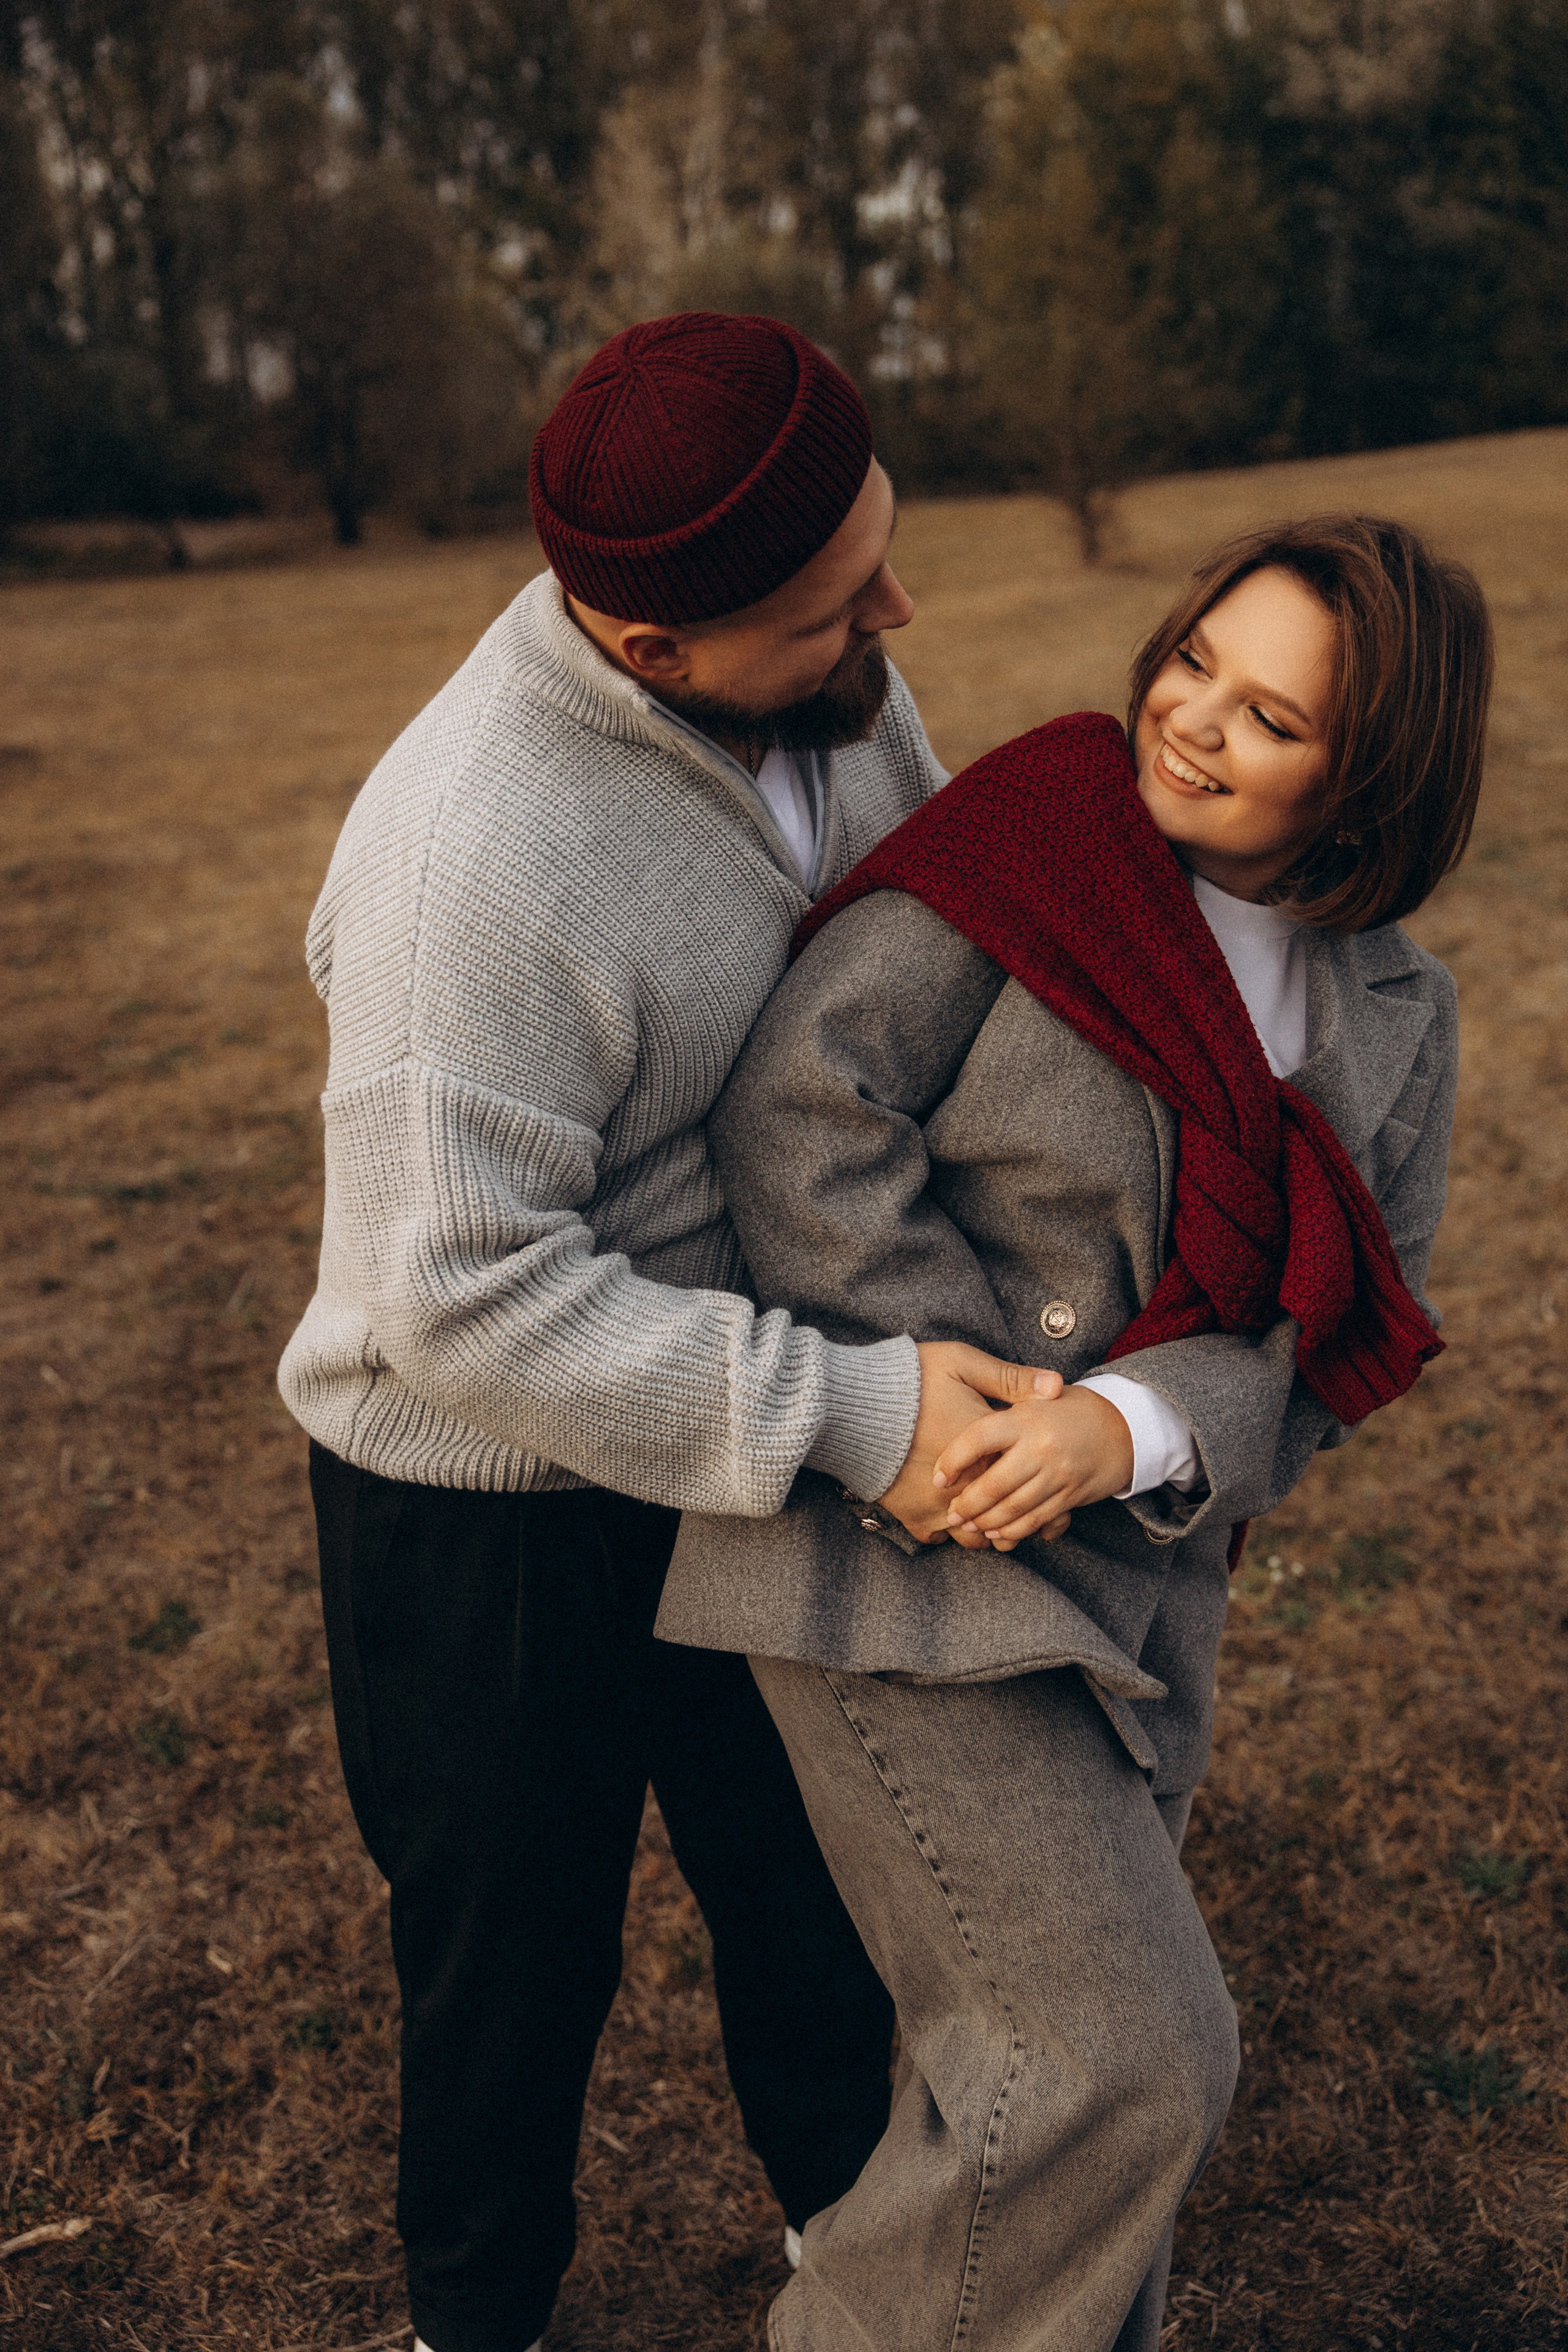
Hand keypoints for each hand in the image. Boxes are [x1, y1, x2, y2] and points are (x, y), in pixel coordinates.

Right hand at [878, 1345, 1054, 1545]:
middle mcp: (969, 1487)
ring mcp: (941, 1507)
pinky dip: (947, 1531)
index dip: (1048, 1488)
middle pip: (1010, 1518)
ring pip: (977, 1538)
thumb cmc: (908, 1379)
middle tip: (1029, 1512)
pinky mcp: (914, 1517)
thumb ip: (1010, 1379)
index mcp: (988, 1450)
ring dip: (986, 1531)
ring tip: (991, 1519)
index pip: (1032, 1479)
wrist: (849, 1407)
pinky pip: (939, 1538)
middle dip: (1023, 1519)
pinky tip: (950, 1515)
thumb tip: (1057, 1386)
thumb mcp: (962, 1364)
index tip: (1056, 1491)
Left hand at [932, 1382, 1135, 1550]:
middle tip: (951, 1513)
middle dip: (967, 1504)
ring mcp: (1058, 1474)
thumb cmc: (1067, 1409)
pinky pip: (1036, 1519)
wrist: (1123, 1428)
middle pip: (994, 1484)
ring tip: (967, 1525)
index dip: (954, 1460)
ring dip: (987, 1522)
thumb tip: (959, 1405)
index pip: (979, 1439)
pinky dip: (1014, 1530)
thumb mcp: (1036, 1396)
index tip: (937, 1477)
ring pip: (1014, 1507)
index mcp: (1026, 1417)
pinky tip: (997, 1534)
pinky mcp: (1070, 1495)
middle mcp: (1041, 1446)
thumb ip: (1002, 1402)